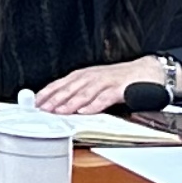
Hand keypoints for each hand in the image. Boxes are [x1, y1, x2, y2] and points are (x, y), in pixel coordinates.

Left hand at [34, 56, 174, 116]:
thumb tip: (60, 104)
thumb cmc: (119, 79)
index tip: (35, 102)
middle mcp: (92, 76)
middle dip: (54, 99)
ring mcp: (105, 82)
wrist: (146, 71)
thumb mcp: (96, 82)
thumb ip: (80, 91)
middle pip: (69, 88)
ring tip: (59, 111)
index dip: (47, 92)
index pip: (61, 83)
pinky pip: (104, 97)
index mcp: (84, 75)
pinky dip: (94, 104)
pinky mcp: (119, 89)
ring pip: (84, 93)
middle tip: (42, 109)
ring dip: (70, 103)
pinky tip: (85, 111)